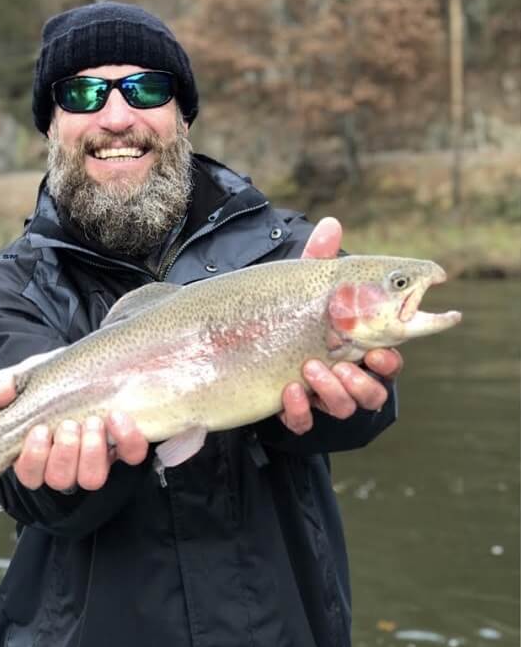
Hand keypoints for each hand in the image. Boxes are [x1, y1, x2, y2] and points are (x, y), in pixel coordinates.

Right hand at [0, 362, 147, 491]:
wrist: (92, 366)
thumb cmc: (54, 378)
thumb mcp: (29, 375)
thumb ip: (9, 382)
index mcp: (38, 452)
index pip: (30, 474)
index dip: (33, 458)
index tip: (40, 429)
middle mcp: (67, 463)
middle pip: (60, 479)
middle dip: (64, 453)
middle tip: (69, 424)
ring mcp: (97, 459)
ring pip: (92, 479)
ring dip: (91, 452)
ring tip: (93, 422)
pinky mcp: (125, 448)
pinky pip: (131, 456)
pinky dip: (127, 439)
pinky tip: (118, 416)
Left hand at [279, 217, 403, 434]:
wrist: (256, 346)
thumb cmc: (296, 315)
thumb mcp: (306, 288)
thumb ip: (320, 261)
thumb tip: (330, 224)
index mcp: (359, 349)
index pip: (388, 362)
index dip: (389, 361)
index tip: (379, 351)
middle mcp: (346, 377)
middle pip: (373, 394)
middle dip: (362, 381)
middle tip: (345, 363)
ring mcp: (321, 397)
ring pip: (344, 408)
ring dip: (333, 391)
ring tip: (312, 368)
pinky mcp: (296, 411)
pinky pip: (304, 421)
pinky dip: (300, 409)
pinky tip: (289, 391)